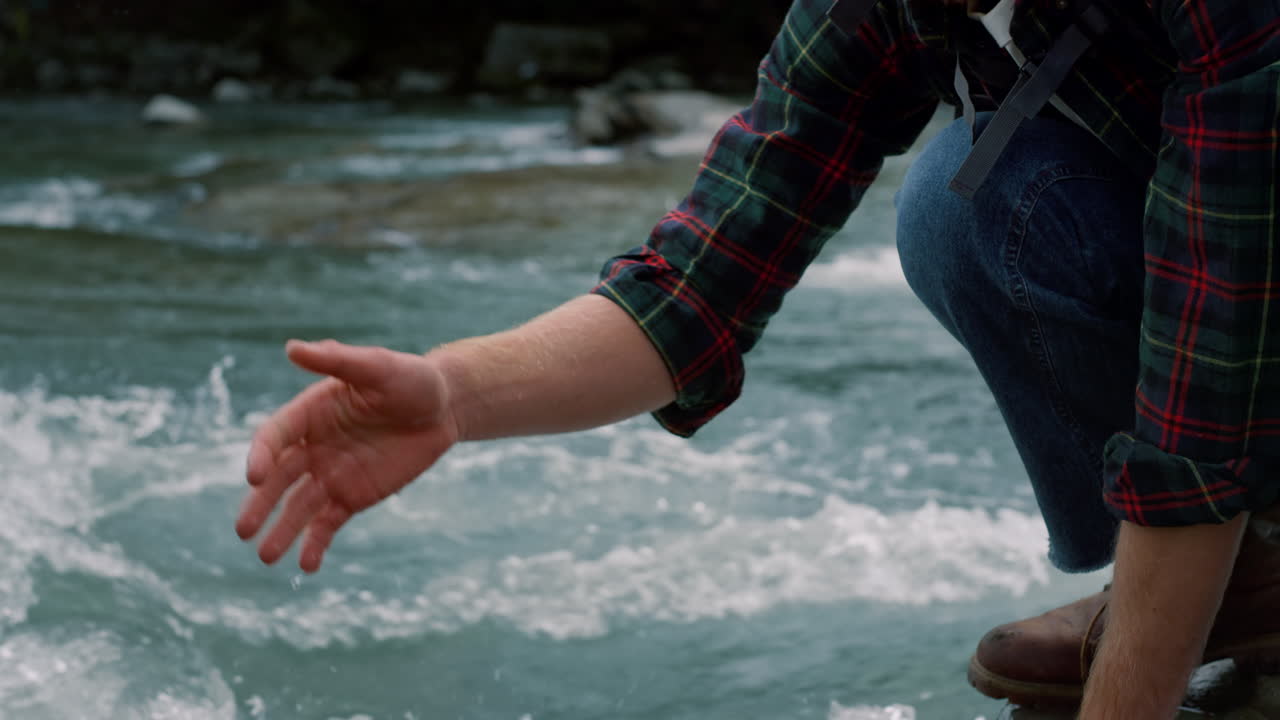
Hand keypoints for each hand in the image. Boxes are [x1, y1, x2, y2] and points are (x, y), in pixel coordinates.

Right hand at [235, 339, 458, 571]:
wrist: (444, 408)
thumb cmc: (410, 379)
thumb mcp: (377, 366)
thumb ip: (337, 360)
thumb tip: (293, 348)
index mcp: (310, 413)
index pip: (275, 437)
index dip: (262, 456)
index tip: (255, 476)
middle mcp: (312, 446)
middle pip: (278, 479)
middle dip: (260, 505)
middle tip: (243, 531)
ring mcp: (330, 474)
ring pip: (298, 507)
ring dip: (282, 532)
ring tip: (266, 558)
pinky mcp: (351, 496)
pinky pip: (327, 523)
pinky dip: (315, 544)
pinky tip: (307, 566)